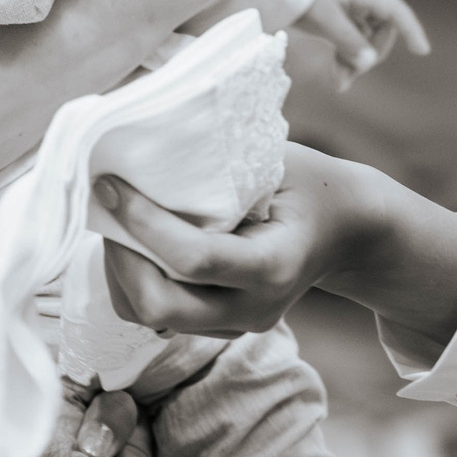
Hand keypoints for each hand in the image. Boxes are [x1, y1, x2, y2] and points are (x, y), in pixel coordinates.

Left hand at [94, 144, 456, 348]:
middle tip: (109, 206)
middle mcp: (254, 307)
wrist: (347, 228)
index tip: (110, 183)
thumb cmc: (307, 182)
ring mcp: (235, 324)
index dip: (143, 223)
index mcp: (275, 265)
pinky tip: (137, 238)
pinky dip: (134, 279)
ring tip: (118, 219)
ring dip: (120, 269)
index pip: (193, 259)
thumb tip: (138, 129)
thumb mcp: (274, 159)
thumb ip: (213, 157)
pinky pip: (158, 315)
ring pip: (149, 316)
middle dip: (120, 256)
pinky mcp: (218, 327)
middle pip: (158, 306)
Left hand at [295, 0, 430, 88]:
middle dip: (369, 57)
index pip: (395, 11)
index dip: (410, 29)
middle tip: (351, 74)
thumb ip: (348, 41)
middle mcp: (362, 4)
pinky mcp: (341, 24)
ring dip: (356, 65)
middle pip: (381, 35)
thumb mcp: (325, 19)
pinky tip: (338, 81)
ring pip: (366, 44)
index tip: (421, 51)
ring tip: (339, 84)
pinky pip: (352, 46)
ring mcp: (352, 14)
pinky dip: (346, 62)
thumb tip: (369, 62)